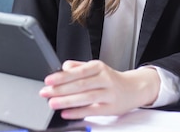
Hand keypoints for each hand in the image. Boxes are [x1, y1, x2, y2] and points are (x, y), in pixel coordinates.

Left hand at [39, 60, 160, 118]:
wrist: (134, 88)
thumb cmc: (111, 78)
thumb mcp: (96, 68)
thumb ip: (78, 66)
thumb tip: (63, 68)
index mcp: (99, 67)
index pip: (78, 71)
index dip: (62, 76)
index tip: (48, 80)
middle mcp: (105, 79)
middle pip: (80, 85)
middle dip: (60, 89)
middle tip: (45, 93)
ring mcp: (109, 94)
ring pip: (86, 97)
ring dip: (67, 101)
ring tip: (52, 103)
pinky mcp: (111, 108)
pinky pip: (92, 110)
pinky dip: (78, 112)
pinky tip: (66, 113)